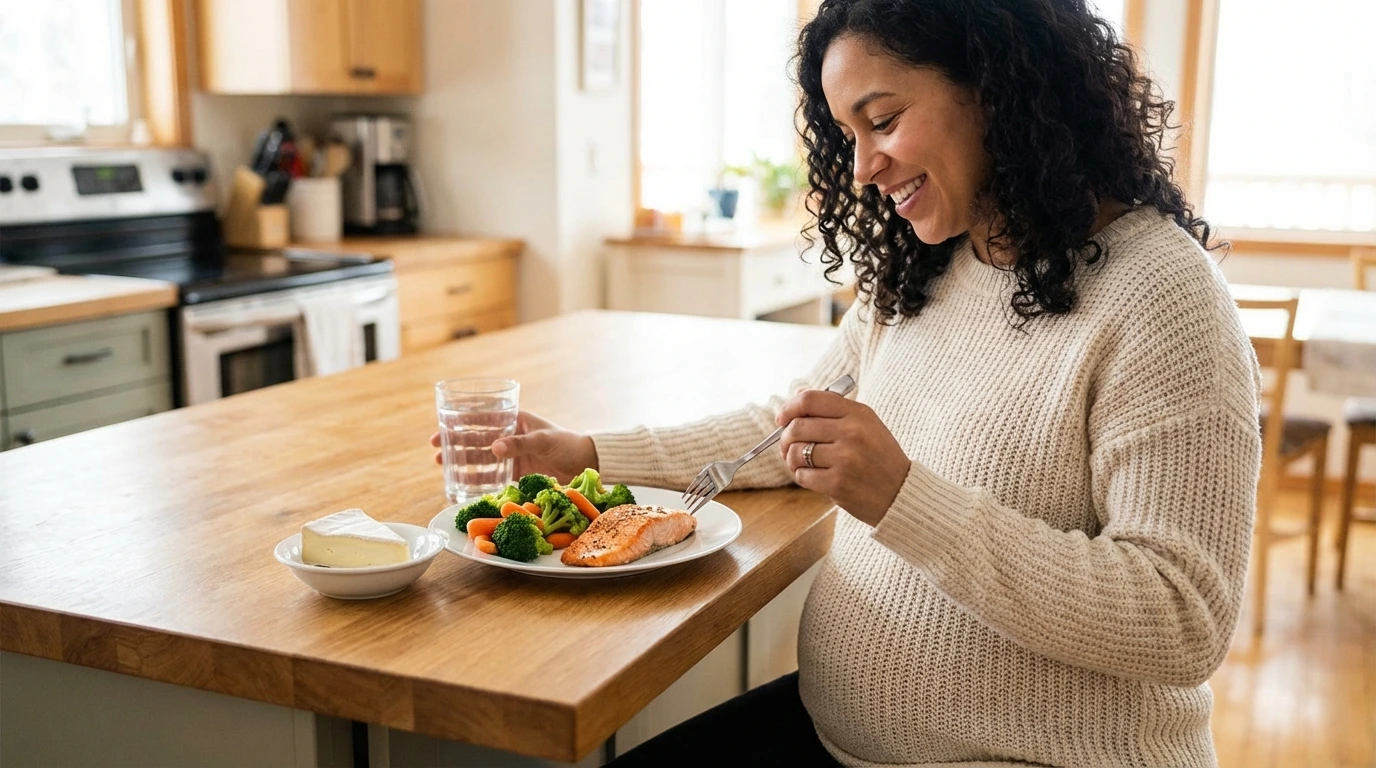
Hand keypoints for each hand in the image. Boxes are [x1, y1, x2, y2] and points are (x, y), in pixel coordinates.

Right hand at [431, 410, 597, 482]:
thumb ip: (520, 443)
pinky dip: (478, 478)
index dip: (460, 422)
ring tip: (442, 466)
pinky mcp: (517, 474)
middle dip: (454, 443)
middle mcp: (510, 437)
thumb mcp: (544, 440)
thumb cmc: (568, 444)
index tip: (441, 428)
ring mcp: (512, 456)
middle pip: (476, 439)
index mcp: (515, 420)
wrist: (588, 464)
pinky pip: (493, 475)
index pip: (482, 418)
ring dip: (462, 461)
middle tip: (434, 451)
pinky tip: (462, 483)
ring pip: (481, 458)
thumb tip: (493, 448)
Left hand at [776, 389, 909, 525]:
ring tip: (801, 463)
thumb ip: (835, 411)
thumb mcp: (867, 425)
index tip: (782, 419)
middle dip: (785, 437)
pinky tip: (814, 477)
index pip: (810, 400)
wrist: (901, 494)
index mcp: (858, 413)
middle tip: (788, 446)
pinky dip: (802, 477)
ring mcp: (845, 459)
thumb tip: (796, 399)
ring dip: (791, 459)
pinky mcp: (838, 483)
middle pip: (797, 427)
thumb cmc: (879, 458)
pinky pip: (802, 475)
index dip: (789, 408)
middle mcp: (851, 432)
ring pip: (795, 452)